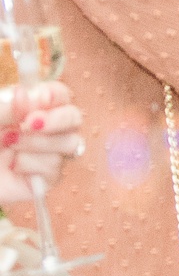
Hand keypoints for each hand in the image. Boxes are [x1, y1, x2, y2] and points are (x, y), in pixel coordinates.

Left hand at [0, 83, 83, 206]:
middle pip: (74, 118)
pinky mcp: (44, 180)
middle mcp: (42, 131)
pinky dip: (32, 165)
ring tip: (9, 144)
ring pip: (70, 144)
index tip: (40, 97)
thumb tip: (27, 96)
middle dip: (57, 119)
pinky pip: (56, 170)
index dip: (56, 95)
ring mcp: (44, 155)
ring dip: (39, 142)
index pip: (59, 95)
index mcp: (28, 110)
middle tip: (29, 123)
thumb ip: (5, 106)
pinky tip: (12, 166)